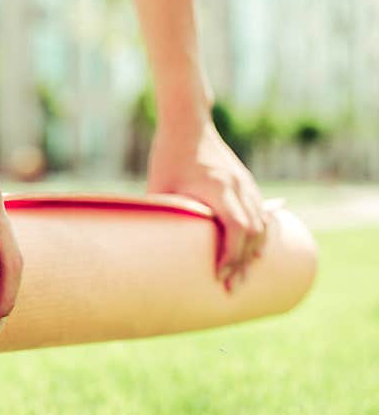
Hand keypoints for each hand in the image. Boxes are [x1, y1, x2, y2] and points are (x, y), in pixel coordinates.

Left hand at [147, 118, 266, 291]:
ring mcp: (246, 185)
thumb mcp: (159, 188)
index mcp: (218, 188)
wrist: (188, 125)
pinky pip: (261, 215)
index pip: (236, 228)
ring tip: (244, 277)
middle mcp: (238, 187)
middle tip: (231, 290)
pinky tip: (255, 256)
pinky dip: (259, 237)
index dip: (231, 256)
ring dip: (254, 253)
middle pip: (253, 232)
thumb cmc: (167, 157)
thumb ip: (164, 218)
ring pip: (262, 225)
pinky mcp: (246, 184)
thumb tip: (153, 252)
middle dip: (243, 263)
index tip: (220, 277)